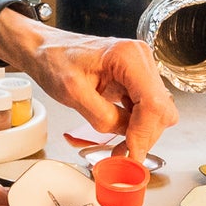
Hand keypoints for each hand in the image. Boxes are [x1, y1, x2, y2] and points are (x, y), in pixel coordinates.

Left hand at [0, 14, 178, 162]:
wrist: (46, 49)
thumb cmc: (54, 60)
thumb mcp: (73, 93)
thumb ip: (103, 117)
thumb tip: (126, 136)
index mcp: (128, 57)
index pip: (153, 103)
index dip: (145, 133)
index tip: (132, 153)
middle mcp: (140, 59)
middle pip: (160, 109)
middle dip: (144, 136)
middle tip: (125, 155)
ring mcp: (140, 69)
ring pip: (157, 112)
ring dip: (141, 134)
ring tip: (121, 150)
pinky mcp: (135, 79)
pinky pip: (146, 108)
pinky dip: (136, 126)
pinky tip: (122, 136)